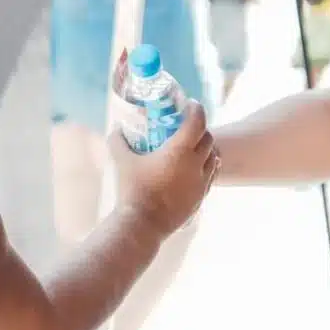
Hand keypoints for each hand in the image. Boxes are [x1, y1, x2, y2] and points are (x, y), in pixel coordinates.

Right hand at [110, 99, 216, 235]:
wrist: (143, 224)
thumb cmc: (133, 190)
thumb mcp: (122, 161)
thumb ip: (118, 141)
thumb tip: (116, 128)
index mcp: (180, 151)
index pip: (198, 122)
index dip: (196, 109)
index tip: (190, 104)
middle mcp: (196, 165)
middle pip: (209, 139)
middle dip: (201, 129)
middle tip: (188, 126)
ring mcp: (201, 183)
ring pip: (214, 158)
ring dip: (207, 149)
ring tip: (194, 147)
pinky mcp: (201, 198)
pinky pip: (211, 177)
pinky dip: (207, 167)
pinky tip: (195, 169)